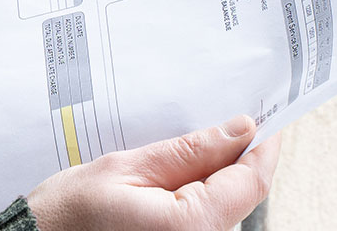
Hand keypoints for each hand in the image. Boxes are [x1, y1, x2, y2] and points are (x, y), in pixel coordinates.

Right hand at [22, 115, 279, 230]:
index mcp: (194, 225)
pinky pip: (203, 221)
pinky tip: (169, 178)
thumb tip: (240, 130)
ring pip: (223, 207)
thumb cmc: (68, 215)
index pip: (251, 180)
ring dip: (213, 176)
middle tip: (220, 118)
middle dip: (233, 156)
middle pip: (240, 194)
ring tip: (180, 150)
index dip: (265, 145)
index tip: (268, 116)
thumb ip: (189, 151)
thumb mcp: (126, 168)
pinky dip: (197, 195)